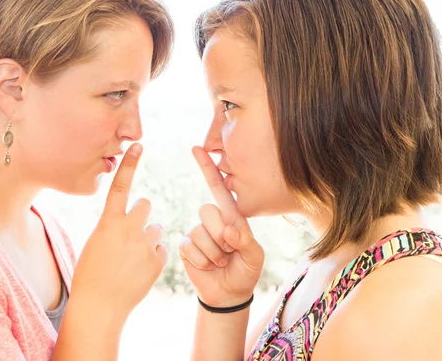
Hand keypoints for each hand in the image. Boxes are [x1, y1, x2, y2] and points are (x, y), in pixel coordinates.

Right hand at [71, 143, 168, 317]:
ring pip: (156, 229)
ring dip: (148, 239)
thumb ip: (113, 226)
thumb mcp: (95, 243)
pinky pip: (162, 249)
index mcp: (108, 223)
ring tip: (132, 259)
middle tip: (130, 235)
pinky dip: (154, 257)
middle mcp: (129, 229)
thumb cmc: (90, 274)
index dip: (130, 164)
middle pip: (146, 205)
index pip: (121, 186)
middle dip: (141, 216)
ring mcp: (145, 246)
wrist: (98, 307)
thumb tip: (130, 218)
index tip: (138, 145)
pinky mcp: (158, 262)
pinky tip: (140, 271)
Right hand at [180, 146, 264, 307]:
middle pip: (207, 211)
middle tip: (230, 252)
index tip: (198, 147)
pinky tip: (209, 266)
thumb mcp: (255, 257)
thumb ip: (246, 242)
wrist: (229, 293)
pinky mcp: (186, 246)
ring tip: (221, 262)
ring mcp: (198, 232)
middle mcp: (213, 220)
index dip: (208, 167)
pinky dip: (202, 261)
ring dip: (213, 254)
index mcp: (231, 215)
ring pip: (199, 233)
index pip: (217, 186)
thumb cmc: (246, 270)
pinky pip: (189, 247)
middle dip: (220, 236)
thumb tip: (227, 232)